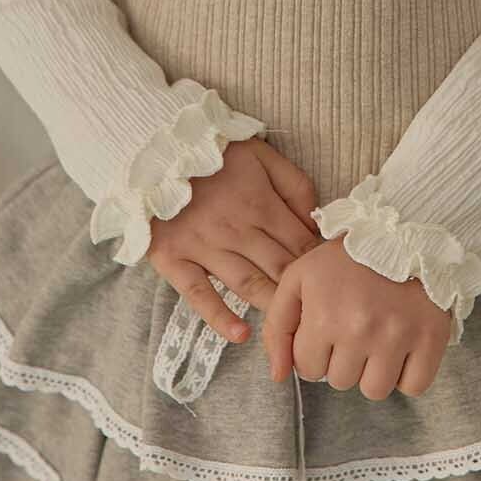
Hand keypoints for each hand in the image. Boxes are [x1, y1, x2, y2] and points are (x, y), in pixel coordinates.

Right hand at [144, 137, 324, 346]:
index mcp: (260, 203)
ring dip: (272, 306)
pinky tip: (241, 334)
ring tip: (291, 328)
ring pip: (248, 285)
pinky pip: (198, 294)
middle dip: (302, 291)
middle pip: (279, 268)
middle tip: (318, 310)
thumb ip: (295, 184)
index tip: (329, 280)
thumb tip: (316, 222)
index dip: (318, 264)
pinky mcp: (173, 259)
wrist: (151, 146)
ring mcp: (203, 247)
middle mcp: (236, 229)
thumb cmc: (211, 150)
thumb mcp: (262, 153)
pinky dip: (219, 316)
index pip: (300, 244)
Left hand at [262, 235, 455, 399]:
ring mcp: (399, 336)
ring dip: (373, 372)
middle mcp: (361, 330)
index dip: (314, 351)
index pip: (308, 369)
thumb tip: (278, 376)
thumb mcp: (299, 278)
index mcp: (324, 316)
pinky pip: (414, 386)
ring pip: (375, 390)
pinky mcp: (431, 338)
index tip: (327, 328)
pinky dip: (408, 375)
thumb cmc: (346, 257)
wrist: (403, 231)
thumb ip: (278, 326)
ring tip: (377, 339)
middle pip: (341, 382)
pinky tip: (402, 348)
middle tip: (354, 328)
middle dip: (342, 360)